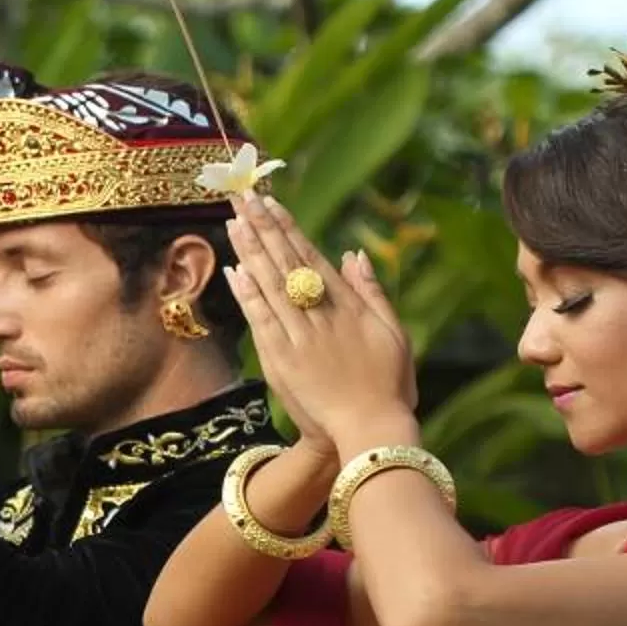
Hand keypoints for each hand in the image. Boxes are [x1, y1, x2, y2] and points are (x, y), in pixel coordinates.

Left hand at [223, 193, 416, 445]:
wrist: (373, 429)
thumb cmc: (389, 383)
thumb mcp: (392, 331)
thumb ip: (371, 291)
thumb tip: (354, 253)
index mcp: (348, 304)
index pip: (311, 256)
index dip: (288, 228)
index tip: (270, 203)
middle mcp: (322, 314)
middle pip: (286, 262)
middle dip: (263, 228)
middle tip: (242, 197)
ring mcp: (301, 336)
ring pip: (271, 285)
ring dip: (251, 251)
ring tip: (234, 221)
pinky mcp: (284, 361)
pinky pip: (263, 320)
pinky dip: (249, 295)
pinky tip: (235, 270)